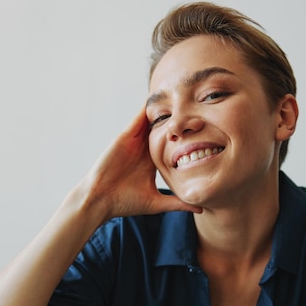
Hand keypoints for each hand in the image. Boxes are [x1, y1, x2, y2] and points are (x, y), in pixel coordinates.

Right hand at [77, 106, 201, 222]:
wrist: (100, 200)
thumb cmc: (124, 203)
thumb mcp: (157, 202)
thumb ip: (178, 203)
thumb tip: (201, 210)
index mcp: (152, 162)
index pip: (172, 146)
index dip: (187, 138)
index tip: (205, 131)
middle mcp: (144, 149)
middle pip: (164, 129)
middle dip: (179, 120)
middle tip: (200, 108)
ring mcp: (135, 141)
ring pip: (153, 121)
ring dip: (167, 110)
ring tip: (185, 95)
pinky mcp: (126, 136)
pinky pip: (139, 118)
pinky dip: (149, 108)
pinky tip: (163, 97)